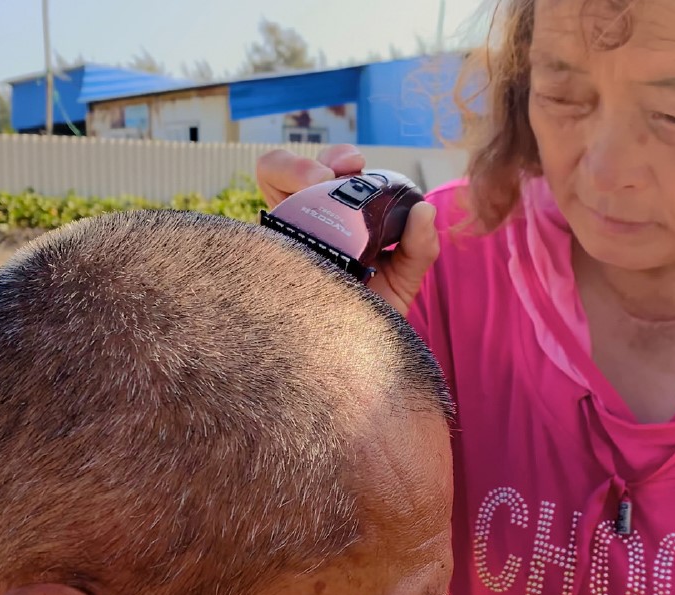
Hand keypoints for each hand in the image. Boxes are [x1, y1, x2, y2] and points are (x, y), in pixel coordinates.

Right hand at [255, 145, 438, 316]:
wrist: (352, 357)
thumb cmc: (374, 315)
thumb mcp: (404, 278)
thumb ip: (419, 246)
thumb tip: (425, 209)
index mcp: (339, 215)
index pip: (330, 169)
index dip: (339, 157)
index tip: (355, 166)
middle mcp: (305, 218)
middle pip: (293, 165)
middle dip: (310, 158)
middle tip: (328, 175)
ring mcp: (280, 234)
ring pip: (268, 176)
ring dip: (291, 168)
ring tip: (313, 184)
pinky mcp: (261, 254)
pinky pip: (249, 222)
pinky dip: (271, 201)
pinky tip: (291, 226)